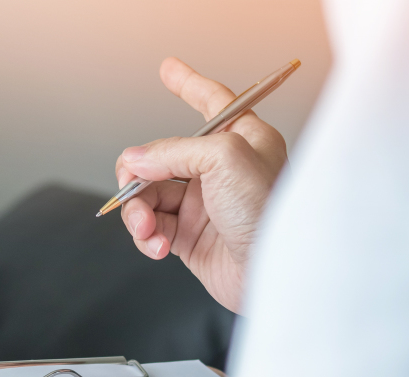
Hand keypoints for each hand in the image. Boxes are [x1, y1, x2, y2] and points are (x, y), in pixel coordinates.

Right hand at [116, 58, 287, 313]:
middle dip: (139, 173)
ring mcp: (202, 204)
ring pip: (148, 194)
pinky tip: (156, 244)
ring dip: (138, 211)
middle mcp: (221, 170)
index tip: (168, 69)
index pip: (212, 101)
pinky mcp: (188, 236)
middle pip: (160, 155)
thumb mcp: (225, 159)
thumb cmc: (271, 214)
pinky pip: (150, 226)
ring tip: (147, 227)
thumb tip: (135, 160)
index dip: (188, 83)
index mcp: (243, 140)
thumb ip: (173, 150)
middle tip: (133, 186)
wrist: (275, 276)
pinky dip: (145, 235)